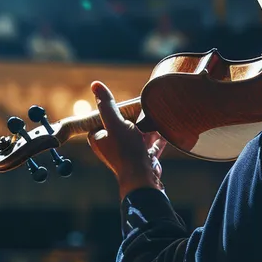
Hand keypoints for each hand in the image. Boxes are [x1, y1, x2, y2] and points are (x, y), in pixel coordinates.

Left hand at [88, 81, 166, 199]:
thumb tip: (95, 84)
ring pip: (138, 134)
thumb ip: (107, 105)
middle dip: (136, 118)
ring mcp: (127, 153)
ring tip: (158, 118)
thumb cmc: (126, 151)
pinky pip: (150, 144)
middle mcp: (111, 146)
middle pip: (124, 125)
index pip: (106, 118)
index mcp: (99, 138)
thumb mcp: (116, 123)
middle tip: (146, 110)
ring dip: (148, 127)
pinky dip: (157, 137)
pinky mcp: (142, 158)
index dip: (118, 111)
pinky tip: (166, 130)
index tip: (129, 107)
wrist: (143, 177)